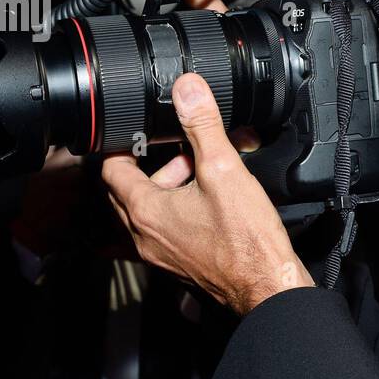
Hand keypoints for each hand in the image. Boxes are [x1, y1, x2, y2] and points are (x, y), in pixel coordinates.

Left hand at [101, 71, 313, 313]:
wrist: (267, 288)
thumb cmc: (247, 242)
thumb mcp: (224, 171)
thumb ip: (203, 127)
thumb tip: (188, 90)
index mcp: (146, 212)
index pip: (110, 171)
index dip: (121, 147)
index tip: (138, 134)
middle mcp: (144, 237)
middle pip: (125, 192)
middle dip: (149, 167)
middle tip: (179, 153)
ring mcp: (159, 255)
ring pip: (147, 212)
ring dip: (166, 189)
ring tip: (201, 175)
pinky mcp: (178, 265)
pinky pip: (164, 231)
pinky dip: (176, 212)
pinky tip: (209, 204)